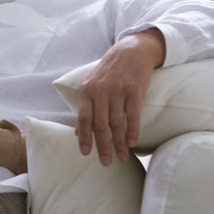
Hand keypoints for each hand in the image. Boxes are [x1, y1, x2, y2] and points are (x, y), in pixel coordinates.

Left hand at [76, 28, 165, 165]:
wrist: (131, 51)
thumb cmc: (110, 72)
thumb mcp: (92, 85)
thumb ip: (86, 107)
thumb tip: (78, 132)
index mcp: (87, 91)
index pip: (83, 118)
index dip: (84, 137)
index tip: (86, 154)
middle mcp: (101, 91)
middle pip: (100, 124)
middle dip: (103, 146)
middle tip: (106, 162)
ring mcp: (118, 90)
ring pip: (117, 122)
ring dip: (120, 143)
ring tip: (122, 156)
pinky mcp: (134, 90)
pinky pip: (133, 114)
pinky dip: (132, 130)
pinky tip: (133, 142)